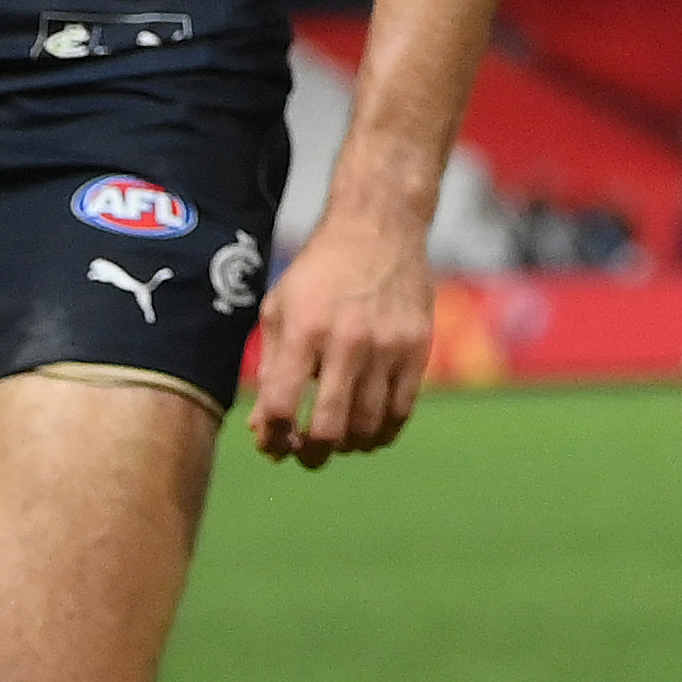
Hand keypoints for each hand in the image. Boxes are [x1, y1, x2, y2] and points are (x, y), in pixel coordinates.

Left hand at [248, 202, 438, 466]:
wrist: (379, 228)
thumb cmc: (319, 273)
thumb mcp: (279, 309)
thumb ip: (270, 369)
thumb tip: (263, 430)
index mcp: (303, 330)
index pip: (281, 408)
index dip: (272, 438)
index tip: (274, 442)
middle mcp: (347, 341)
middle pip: (328, 428)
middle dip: (311, 454)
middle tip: (307, 453)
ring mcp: (388, 346)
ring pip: (368, 426)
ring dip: (348, 445)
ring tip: (339, 440)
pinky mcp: (418, 347)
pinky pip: (402, 411)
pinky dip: (383, 432)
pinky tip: (370, 430)